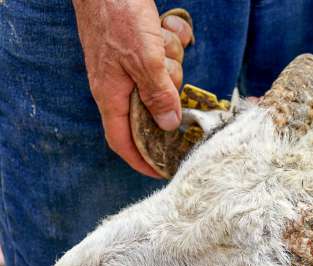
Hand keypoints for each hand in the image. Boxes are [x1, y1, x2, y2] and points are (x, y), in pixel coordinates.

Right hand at [72, 1, 193, 176]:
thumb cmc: (117, 15)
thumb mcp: (144, 59)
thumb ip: (158, 93)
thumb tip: (168, 125)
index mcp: (111, 95)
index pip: (122, 141)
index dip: (141, 160)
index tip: (161, 171)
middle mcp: (119, 85)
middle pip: (155, 107)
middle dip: (169, 89)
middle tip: (166, 67)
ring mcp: (130, 67)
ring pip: (165, 80)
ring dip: (171, 59)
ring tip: (160, 39)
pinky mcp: (140, 50)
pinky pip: (165, 57)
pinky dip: (169, 42)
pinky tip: (163, 26)